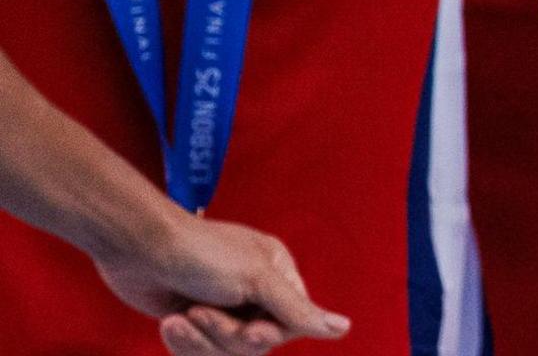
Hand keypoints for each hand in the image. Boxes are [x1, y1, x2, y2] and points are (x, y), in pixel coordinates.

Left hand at [94, 209, 346, 354]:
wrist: (136, 249)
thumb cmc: (201, 254)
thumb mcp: (255, 280)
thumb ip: (298, 310)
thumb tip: (344, 329)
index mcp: (278, 272)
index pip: (293, 321)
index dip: (269, 332)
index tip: (249, 329)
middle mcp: (254, 291)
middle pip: (257, 340)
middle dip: (225, 334)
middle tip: (201, 312)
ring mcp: (222, 307)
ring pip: (225, 350)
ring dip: (200, 338)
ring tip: (180, 316)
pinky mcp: (192, 321)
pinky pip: (199, 351)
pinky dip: (183, 342)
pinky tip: (170, 322)